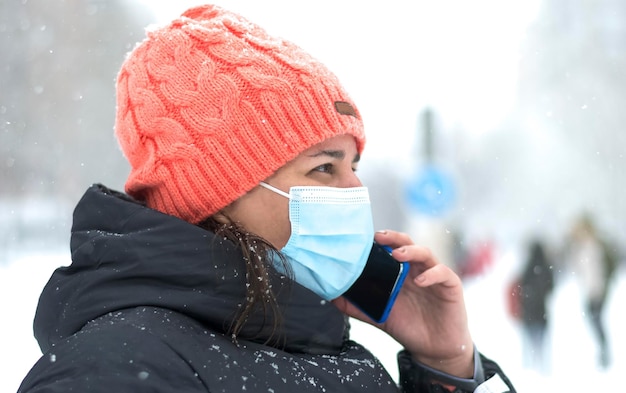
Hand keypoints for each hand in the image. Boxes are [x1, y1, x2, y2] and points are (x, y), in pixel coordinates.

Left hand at [332, 230, 473, 377]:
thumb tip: (330, 297)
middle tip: (379, 237)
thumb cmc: (408, 326)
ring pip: (426, 253)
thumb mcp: (378, 316)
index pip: (389, 249)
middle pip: (407, 244)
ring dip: (411, 251)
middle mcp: (416, 269)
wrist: (434, 349)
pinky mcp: (450, 287)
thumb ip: (357, 306)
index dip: (379, 241)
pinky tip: (420, 281)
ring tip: (397, 255)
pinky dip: (431, 274)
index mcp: (399, 273)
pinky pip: (443, 274)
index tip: (363, 239)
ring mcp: (434, 276)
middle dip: (393, 238)